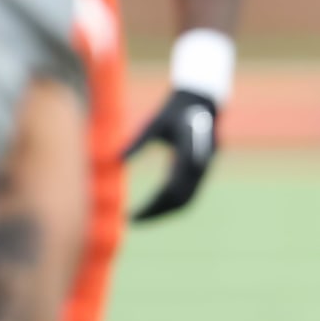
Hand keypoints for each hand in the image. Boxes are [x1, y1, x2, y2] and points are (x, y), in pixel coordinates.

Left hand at [122, 89, 217, 221]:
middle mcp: (200, 166)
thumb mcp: (154, 124)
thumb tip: (114, 160)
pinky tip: (157, 206)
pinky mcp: (202, 170)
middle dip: (157, 213)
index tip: (133, 214)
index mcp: (189, 155)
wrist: (201, 100)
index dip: (152, 205)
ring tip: (143, 216)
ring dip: (166, 211)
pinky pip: (189, 194)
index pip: (170, 190)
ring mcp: (204, 169)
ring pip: (186, 200)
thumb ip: (137, 142)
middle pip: (179, 200)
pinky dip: (173, 203)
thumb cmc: (174, 110)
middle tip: (134, 220)